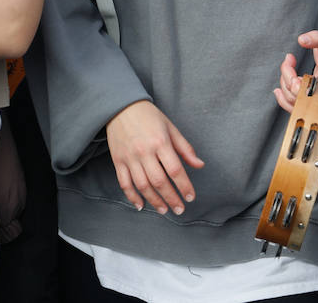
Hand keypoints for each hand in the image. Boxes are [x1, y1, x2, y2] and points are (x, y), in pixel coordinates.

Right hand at [105, 100, 204, 214]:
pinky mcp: (118, 161)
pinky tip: (141, 205)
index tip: (190, 197)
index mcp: (160, 142)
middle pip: (159, 181)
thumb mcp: (170, 128)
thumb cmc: (149, 116)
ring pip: (142, 186)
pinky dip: (132, 196)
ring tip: (164, 210)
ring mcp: (130, 157)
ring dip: (154, 201)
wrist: (121, 107)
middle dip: (171, 198)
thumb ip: (185, 148)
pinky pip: (124, 183)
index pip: (175, 170)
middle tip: (180, 209)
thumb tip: (200, 165)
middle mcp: (144, 151)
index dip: (184, 186)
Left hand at [273, 30, 317, 112]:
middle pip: (295, 96)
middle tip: (289, 59)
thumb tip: (302, 40)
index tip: (290, 59)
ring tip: (287, 67)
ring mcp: (316, 100)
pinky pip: (294, 107)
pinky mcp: (311, 100)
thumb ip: (316, 38)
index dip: (292, 77)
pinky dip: (284, 99)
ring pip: (293, 103)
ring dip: (284, 85)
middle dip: (286, 76)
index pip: (304, 90)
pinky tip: (278, 90)